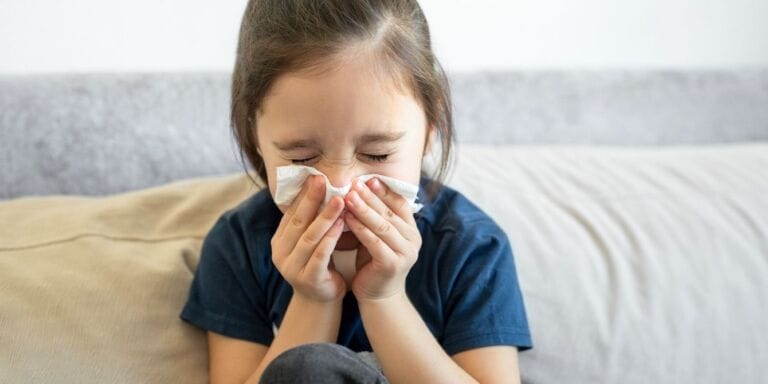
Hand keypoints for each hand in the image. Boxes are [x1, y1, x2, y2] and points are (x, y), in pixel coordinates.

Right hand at [271, 175, 346, 302]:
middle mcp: (281, 253)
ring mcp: (292, 267)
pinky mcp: (308, 279)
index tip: (315, 176)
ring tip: (339, 200)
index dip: (303, 194)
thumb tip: (319, 186)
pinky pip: (320, 255)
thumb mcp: (310, 241)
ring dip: (325, 217)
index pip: (290, 213)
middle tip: (323, 180)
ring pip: (309, 237)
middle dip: (311, 199)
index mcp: (279, 241)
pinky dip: (331, 238)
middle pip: (298, 221)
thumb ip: (310, 221)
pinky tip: (342, 225)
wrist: (321, 299)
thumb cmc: (319, 264)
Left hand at [343, 177, 421, 300]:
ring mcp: (405, 252)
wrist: (378, 295)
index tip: (368, 179)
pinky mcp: (392, 264)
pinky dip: (360, 228)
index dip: (384, 190)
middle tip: (354, 183)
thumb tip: (360, 189)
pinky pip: (374, 242)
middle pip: (389, 212)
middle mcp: (413, 239)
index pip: (400, 203)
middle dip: (370, 197)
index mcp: (411, 229)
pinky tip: (347, 218)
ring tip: (348, 196)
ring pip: (382, 225)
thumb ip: (376, 217)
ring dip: (364, 209)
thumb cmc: (374, 261)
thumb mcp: (378, 236)